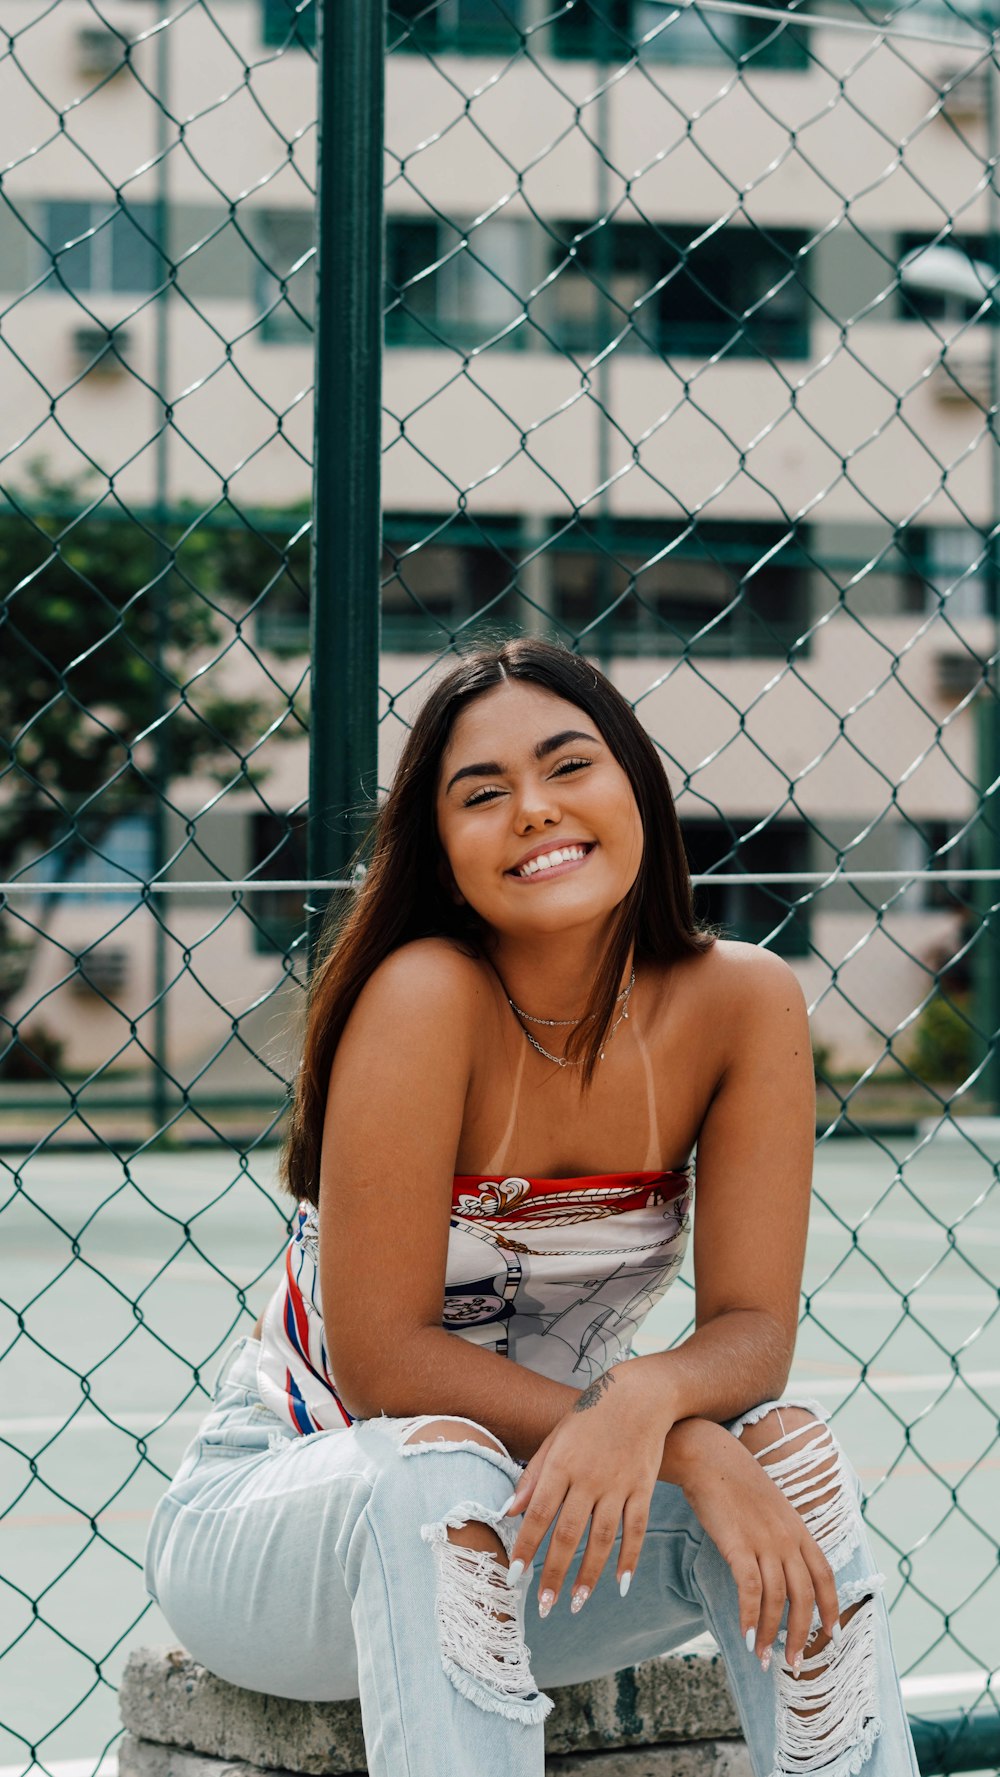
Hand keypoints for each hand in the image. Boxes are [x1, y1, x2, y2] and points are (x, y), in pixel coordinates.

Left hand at [502, 1364, 669, 1616]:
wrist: (639, 1394)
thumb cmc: (590, 1417)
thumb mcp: (555, 1437)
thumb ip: (533, 1475)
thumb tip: (508, 1510)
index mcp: (561, 1463)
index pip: (538, 1513)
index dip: (526, 1546)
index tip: (514, 1576)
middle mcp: (588, 1477)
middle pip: (569, 1533)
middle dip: (555, 1572)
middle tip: (544, 1605)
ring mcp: (618, 1484)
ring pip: (602, 1538)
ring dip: (589, 1574)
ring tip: (576, 1603)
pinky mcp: (642, 1487)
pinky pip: (636, 1529)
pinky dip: (629, 1558)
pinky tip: (620, 1584)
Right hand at [677, 1420, 840, 1671]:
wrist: (709, 1457)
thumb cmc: (736, 1483)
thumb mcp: (771, 1508)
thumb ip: (781, 1536)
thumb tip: (781, 1568)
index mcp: (799, 1530)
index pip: (825, 1576)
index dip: (831, 1609)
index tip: (831, 1637)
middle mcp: (787, 1538)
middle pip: (805, 1595)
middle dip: (802, 1634)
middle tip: (794, 1663)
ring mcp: (764, 1540)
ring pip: (778, 1598)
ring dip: (771, 1633)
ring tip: (763, 1658)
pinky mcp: (737, 1543)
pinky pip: (749, 1588)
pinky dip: (749, 1616)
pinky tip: (745, 1635)